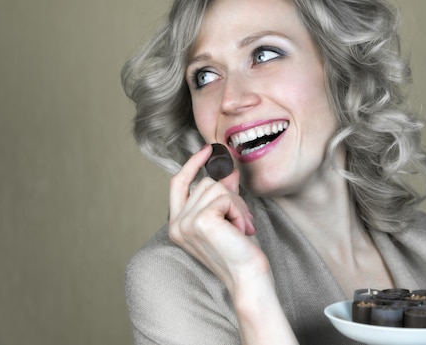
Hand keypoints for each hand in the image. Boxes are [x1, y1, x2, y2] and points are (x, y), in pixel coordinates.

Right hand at [168, 145, 267, 291]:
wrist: (248, 276)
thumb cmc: (240, 252)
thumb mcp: (228, 217)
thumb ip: (223, 193)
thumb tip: (227, 169)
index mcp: (178, 225)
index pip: (177, 184)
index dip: (191, 164)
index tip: (207, 150)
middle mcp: (177, 224)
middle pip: (206, 183)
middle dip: (231, 197)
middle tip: (242, 221)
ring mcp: (186, 223)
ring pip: (217, 187)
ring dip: (237, 205)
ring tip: (241, 228)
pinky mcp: (201, 221)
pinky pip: (225, 196)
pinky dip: (239, 210)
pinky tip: (241, 230)